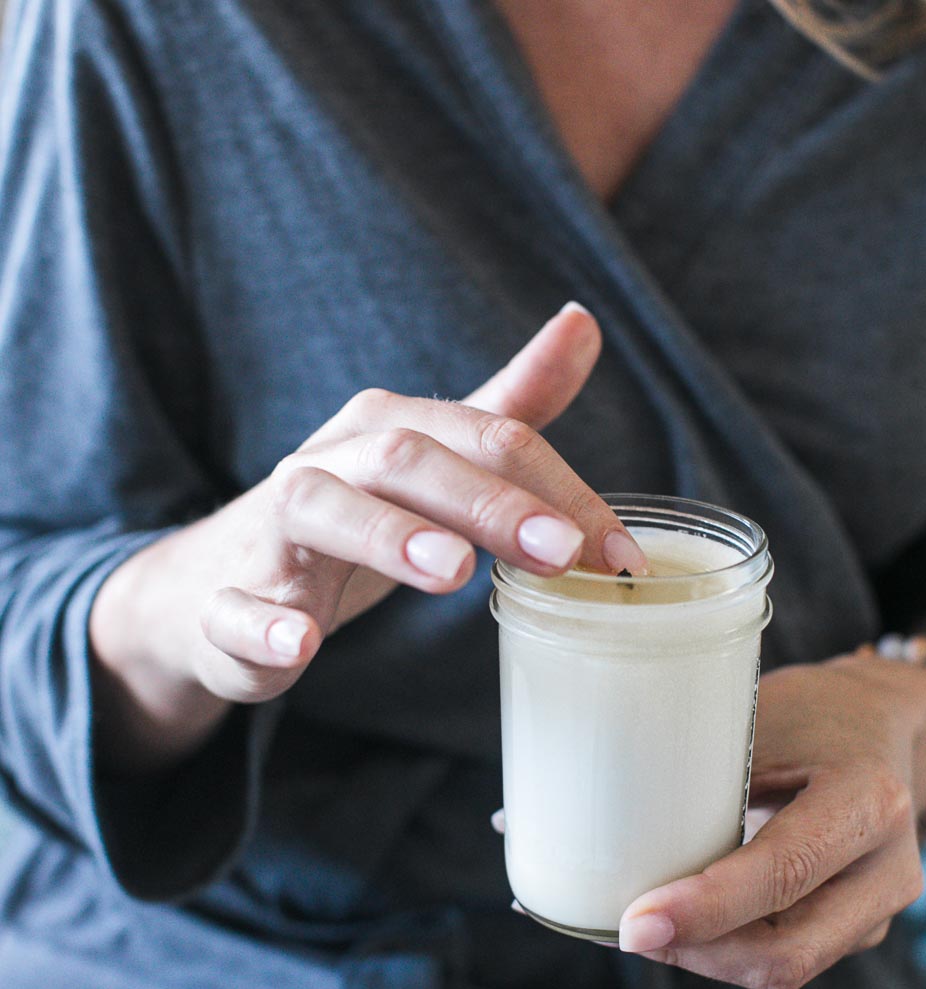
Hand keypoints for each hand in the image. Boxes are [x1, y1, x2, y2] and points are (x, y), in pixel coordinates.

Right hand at [90, 303, 646, 765]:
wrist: (222, 579)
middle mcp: (330, 463)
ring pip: (320, 510)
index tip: (621, 556)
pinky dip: (262, 624)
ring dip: (387, 536)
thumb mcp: (434, 458)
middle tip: (560, 552)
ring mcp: (272, 530)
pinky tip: (299, 645)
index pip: (486, 439)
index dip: (561, 491)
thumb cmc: (354, 515)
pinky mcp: (229, 603)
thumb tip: (583, 323)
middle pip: (408, 459)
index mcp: (388, 430)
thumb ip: (509, 404)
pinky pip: (234, 609)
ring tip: (452, 571)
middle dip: (488, 502)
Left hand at [614, 652, 925, 988]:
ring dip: (705, 957)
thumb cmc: (811, 712)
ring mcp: (876, 909)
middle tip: (626, 930)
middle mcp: (887, 869)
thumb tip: (610, 820)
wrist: (880, 723)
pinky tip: (678, 925)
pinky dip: (725, 950)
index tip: (636, 922)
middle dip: (697, 952)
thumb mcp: (761, 718)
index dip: (705, 906)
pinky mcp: (855, 928)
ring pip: (783, 966)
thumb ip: (707, 774)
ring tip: (640, 927)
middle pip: (787, 950)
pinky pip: (786, 955)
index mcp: (869, 801)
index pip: (784, 872)